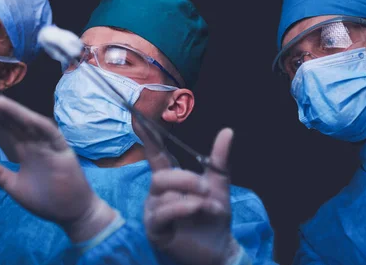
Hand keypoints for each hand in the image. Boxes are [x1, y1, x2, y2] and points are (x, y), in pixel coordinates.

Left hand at [0, 94, 115, 241]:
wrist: (70, 212)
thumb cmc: (46, 200)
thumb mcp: (15, 187)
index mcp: (24, 152)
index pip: (6, 132)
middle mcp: (36, 144)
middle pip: (15, 124)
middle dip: (0, 112)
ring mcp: (49, 146)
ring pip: (31, 124)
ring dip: (16, 113)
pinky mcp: (62, 150)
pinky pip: (50, 134)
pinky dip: (39, 124)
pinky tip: (26, 116)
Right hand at [140, 127, 240, 264]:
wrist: (219, 247)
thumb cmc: (213, 216)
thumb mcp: (219, 186)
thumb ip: (219, 160)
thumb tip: (227, 131)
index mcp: (171, 180)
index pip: (156, 155)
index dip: (148, 138)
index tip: (138, 118)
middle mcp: (157, 193)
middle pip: (161, 176)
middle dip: (186, 179)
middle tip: (206, 189)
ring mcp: (153, 211)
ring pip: (163, 193)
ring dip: (192, 199)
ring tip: (209, 207)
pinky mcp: (155, 229)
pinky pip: (163, 212)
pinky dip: (183, 208)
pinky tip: (198, 210)